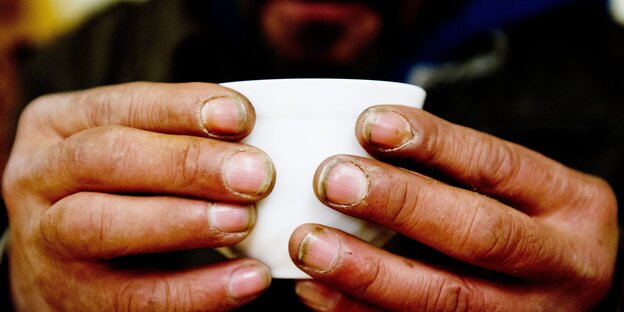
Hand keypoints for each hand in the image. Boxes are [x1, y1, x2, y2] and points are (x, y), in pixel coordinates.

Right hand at [2, 82, 274, 310]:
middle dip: (188, 164)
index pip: (122, 105)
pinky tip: (247, 280)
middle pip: (108, 158)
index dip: (182, 108)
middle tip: (256, 175)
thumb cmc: (112, 190)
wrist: (58, 264)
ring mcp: (45, 240)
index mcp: (58, 124)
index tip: (242, 116)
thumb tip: (256, 139)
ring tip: (244, 221)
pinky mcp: (70, 297)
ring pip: (105, 225)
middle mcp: (39, 176)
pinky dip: (198, 291)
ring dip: (185, 222)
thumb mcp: (126, 149)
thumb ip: (175, 139)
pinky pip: (135, 298)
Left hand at [288, 105, 617, 310]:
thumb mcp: (521, 188)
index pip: (497, 165)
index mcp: (570, 203)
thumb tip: (360, 139)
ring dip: (367, 271)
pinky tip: (317, 292)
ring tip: (309, 244)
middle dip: (398, 204)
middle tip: (331, 180)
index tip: (367, 123)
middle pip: (476, 233)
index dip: (431, 142)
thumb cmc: (530, 222)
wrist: (574, 290)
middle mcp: (560, 262)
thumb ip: (459, 169)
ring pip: (445, 297)